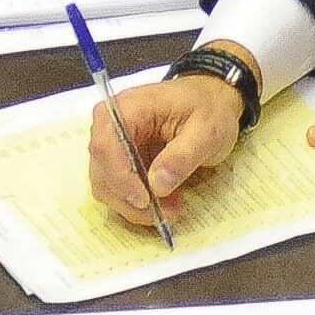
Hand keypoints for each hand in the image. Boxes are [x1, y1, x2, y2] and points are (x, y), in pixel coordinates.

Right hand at [87, 72, 243, 226]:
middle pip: (102, 171)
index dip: (120, 178)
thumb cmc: (209, 109)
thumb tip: (158, 185)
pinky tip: (167, 201)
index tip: (144, 200)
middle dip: (130, 199)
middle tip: (166, 213)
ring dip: (135, 205)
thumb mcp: (208, 131)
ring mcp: (113, 142)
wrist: (212, 100)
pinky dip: (139, 201)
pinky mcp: (120, 159)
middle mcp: (110, 124)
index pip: (106, 145)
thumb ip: (183, 155)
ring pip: (107, 185)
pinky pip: (119, 188)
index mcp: (128, 107)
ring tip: (172, 207)